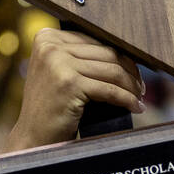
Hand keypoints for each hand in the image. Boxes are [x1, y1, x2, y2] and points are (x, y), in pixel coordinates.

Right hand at [5, 28, 143, 151]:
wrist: (33, 136)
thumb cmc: (52, 105)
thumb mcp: (61, 71)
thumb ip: (82, 56)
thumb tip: (126, 51)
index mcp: (47, 37)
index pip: (96, 40)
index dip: (120, 56)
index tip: (133, 71)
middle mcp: (50, 46)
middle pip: (107, 53)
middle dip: (130, 71)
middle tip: (140, 87)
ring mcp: (58, 63)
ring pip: (113, 71)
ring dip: (132, 86)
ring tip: (139, 96)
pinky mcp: (69, 83)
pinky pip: (110, 90)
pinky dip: (127, 99)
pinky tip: (136, 107)